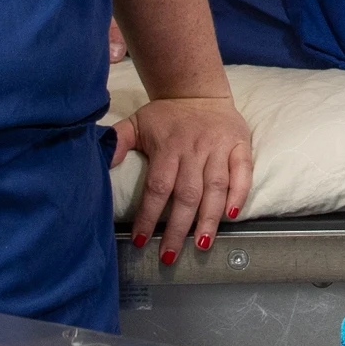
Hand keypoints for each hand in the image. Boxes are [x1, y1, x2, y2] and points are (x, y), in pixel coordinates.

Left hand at [119, 93, 252, 259]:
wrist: (197, 90)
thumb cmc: (165, 115)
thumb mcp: (136, 122)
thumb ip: (119, 141)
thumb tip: (101, 158)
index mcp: (168, 147)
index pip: (158, 187)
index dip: (149, 215)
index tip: (142, 240)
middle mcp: (194, 150)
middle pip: (187, 195)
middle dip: (179, 228)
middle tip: (170, 256)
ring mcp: (219, 148)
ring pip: (216, 188)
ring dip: (209, 219)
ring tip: (202, 245)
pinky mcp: (239, 146)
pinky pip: (243, 172)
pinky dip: (240, 194)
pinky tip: (232, 216)